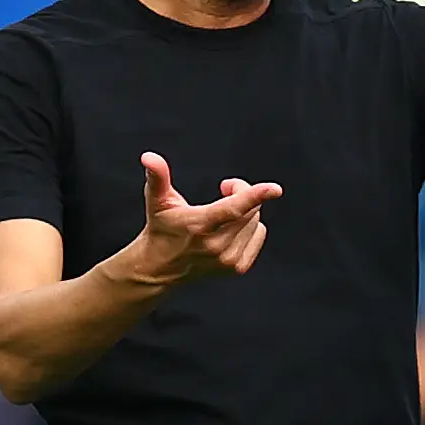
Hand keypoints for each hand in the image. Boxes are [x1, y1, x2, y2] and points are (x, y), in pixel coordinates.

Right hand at [127, 152, 277, 289]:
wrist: (161, 266)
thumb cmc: (162, 227)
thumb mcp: (157, 200)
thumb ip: (157, 176)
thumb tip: (148, 156)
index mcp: (200, 226)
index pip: (233, 209)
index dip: (254, 195)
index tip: (275, 189)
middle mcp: (216, 246)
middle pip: (249, 209)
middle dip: (242, 192)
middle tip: (224, 188)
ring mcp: (228, 259)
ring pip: (256, 221)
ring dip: (247, 209)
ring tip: (224, 210)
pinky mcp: (237, 268)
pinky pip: (259, 234)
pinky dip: (251, 226)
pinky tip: (231, 227)